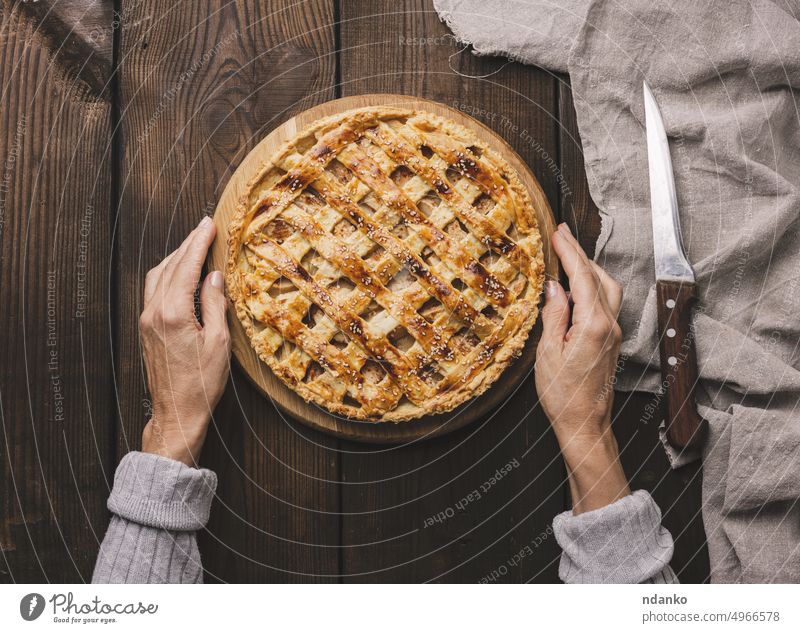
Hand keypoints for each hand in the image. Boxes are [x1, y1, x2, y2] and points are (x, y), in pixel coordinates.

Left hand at [139, 216, 230, 465]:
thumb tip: (214, 276)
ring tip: (195, 245)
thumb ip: (215, 304)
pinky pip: (155, 289)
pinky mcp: (147, 328)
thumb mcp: (219, 342)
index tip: (208, 224)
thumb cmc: (202, 382)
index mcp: (173, 313)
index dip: (198, 242)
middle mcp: (154, 311)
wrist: (177, 412)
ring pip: (158, 276)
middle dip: (187, 244)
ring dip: (176, 257)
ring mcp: (147, 319)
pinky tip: (182, 273)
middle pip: (169, 266)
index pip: (186, 266)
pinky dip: (169, 273)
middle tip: (204, 227)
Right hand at [535, 223, 629, 513]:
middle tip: (562, 236)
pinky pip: (604, 303)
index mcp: (593, 325)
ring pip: (606, 288)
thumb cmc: (563, 395)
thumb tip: (555, 286)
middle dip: (581, 254)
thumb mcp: (548, 353)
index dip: (570, 251)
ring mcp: (613, 333)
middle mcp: (609, 325)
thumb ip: (553, 315)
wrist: (584, 424)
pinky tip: (575, 287)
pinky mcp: (611, 340)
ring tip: (567, 256)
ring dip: (588, 268)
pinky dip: (591, 286)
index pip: (582, 277)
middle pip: (600, 277)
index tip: (559, 232)